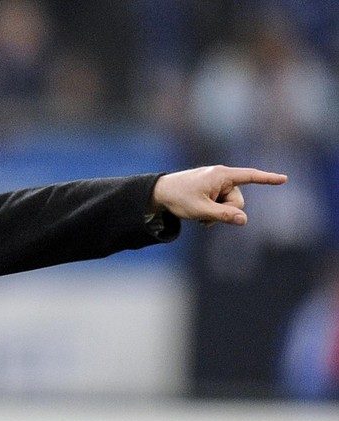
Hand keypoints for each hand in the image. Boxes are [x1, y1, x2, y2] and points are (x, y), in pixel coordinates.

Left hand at [151, 165, 287, 225]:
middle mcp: (221, 176)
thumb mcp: (201, 210)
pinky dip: (213, 211)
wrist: (159, 192)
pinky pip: (221, 204)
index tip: (284, 179)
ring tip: (199, 214)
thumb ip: (223, 215)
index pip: (249, 176)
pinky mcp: (212, 189)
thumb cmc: (179, 198)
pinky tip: (199, 213)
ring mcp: (217, 183)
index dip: (267, 179)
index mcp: (221, 176)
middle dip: (226, 212)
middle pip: (238, 201)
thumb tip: (244, 220)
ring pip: (230, 205)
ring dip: (217, 213)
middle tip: (205, 216)